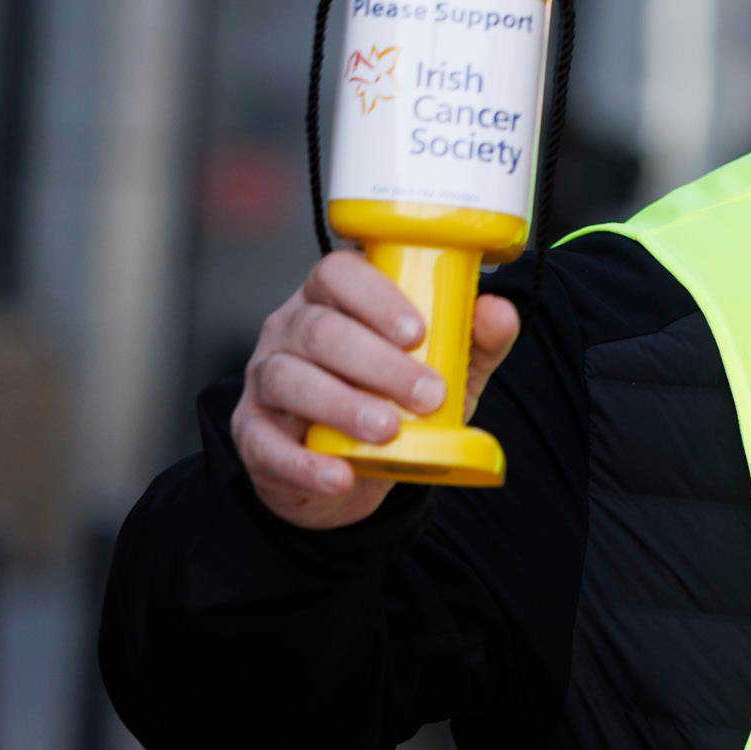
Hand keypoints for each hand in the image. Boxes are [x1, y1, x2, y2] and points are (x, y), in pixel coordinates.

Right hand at [233, 251, 519, 529]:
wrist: (349, 468)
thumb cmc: (393, 400)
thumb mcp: (442, 372)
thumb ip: (473, 343)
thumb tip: (498, 311)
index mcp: (332, 301)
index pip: (339, 274)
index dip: (376, 298)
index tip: (417, 332)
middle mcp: (289, 331)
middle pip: (320, 330)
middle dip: (378, 362)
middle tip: (428, 395)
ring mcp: (264, 379)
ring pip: (289, 378)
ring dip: (343, 405)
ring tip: (388, 430)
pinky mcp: (252, 431)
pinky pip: (266, 442)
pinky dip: (303, 462)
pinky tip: (339, 475)